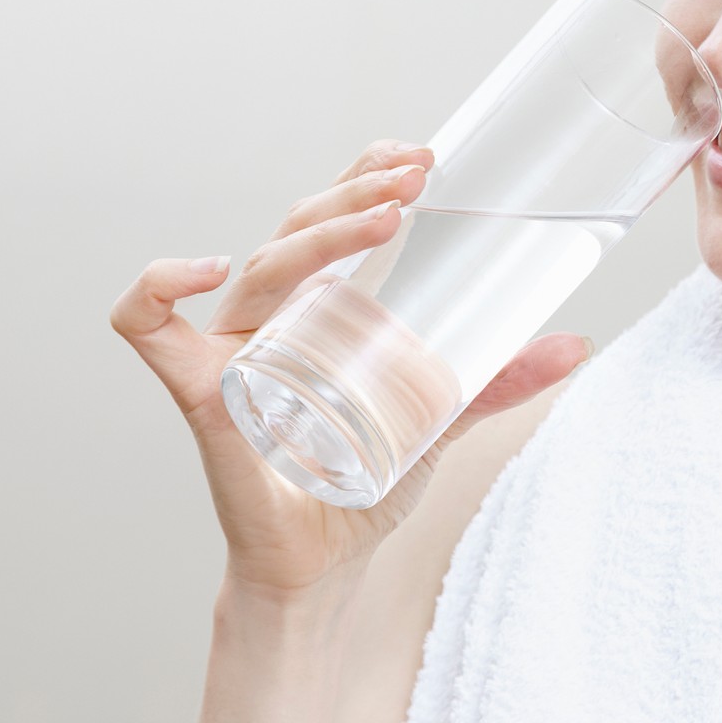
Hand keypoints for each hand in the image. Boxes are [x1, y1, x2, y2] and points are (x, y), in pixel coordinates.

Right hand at [110, 138, 592, 595]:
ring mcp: (232, 347)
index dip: (365, 170)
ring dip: (320, 231)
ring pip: (259, 263)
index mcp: (319, 301)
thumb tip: (575, 344)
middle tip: (417, 179)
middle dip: (358, 191)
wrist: (325, 563)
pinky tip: (210, 266)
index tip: (424, 159)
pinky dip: (159, 285)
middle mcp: (271, 311)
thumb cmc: (366, 479)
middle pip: (300, 226)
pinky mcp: (201, 394)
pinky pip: (146, 327)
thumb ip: (499, 380)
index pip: (331, 210)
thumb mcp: (445, 418)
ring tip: (385, 216)